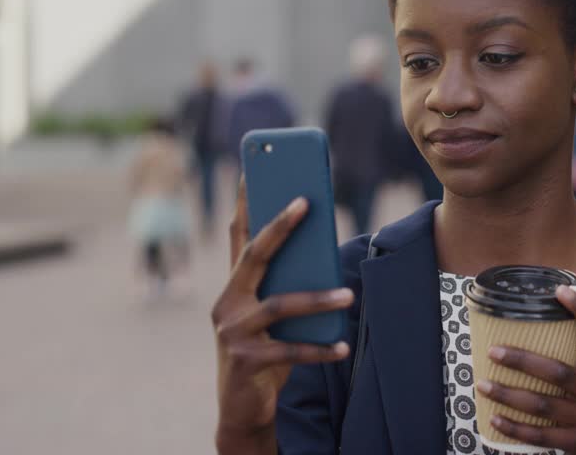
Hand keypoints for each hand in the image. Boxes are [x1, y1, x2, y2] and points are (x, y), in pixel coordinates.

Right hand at [212, 179, 353, 452]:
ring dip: (317, 300)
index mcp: (233, 285)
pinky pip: (289, 351)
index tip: (253, 168)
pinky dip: (319, 349)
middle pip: (253, 255)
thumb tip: (324, 253)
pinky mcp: (244, 361)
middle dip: (279, 226)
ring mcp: (232, 332)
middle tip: (306, 202)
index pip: (238, 235)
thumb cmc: (266, 350)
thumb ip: (287, 285)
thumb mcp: (274, 315)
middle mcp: (226, 302)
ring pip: (279, 305)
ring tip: (349, 294)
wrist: (242, 406)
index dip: (244, 201)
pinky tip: (342, 347)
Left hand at [478, 286, 575, 454]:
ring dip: (508, 395)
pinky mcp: (574, 442)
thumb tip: (534, 324)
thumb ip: (575, 355)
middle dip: (522, 361)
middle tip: (493, 351)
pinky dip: (514, 427)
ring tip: (483, 384)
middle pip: (558, 372)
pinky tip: (494, 418)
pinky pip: (539, 434)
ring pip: (542, 405)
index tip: (560, 290)